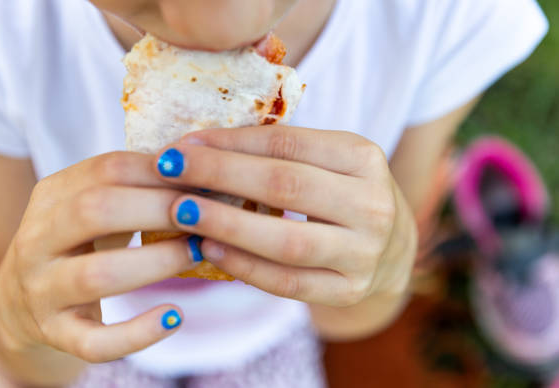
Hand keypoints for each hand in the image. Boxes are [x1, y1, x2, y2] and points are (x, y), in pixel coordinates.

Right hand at [0, 152, 198, 363]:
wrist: (20, 304)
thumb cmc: (78, 244)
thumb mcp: (93, 206)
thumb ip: (134, 187)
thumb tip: (202, 171)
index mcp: (51, 195)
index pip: (107, 169)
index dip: (160, 172)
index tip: (202, 178)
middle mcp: (37, 240)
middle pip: (95, 211)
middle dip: (158, 209)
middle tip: (202, 215)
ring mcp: (41, 290)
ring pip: (97, 275)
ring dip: (157, 262)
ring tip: (197, 253)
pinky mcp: (55, 334)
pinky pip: (95, 341)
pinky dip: (138, 333)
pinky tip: (174, 317)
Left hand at [154, 126, 416, 306]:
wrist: (391, 249)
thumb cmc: (342, 195)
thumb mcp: (327, 162)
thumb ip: (278, 154)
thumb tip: (199, 148)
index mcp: (364, 157)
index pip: (288, 143)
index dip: (231, 142)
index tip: (184, 144)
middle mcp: (373, 204)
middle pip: (285, 186)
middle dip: (219, 175)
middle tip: (169, 170)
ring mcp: (365, 252)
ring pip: (286, 240)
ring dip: (225, 224)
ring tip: (180, 212)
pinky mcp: (349, 290)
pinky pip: (288, 282)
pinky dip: (244, 266)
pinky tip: (209, 250)